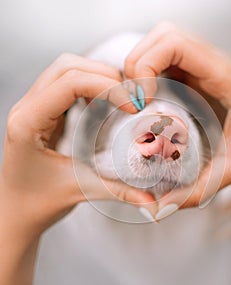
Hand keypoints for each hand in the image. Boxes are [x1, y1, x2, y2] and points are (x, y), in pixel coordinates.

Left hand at [0, 53, 153, 242]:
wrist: (17, 209)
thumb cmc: (37, 201)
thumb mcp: (80, 191)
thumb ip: (119, 191)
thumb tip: (151, 200)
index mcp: (29, 123)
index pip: (69, 84)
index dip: (106, 87)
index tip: (131, 105)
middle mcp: (27, 109)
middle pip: (67, 67)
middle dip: (104, 76)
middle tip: (129, 97)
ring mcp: (34, 108)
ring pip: (65, 70)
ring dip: (97, 76)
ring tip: (119, 96)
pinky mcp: (43, 112)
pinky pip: (66, 84)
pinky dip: (89, 85)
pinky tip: (102, 102)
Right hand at [124, 22, 230, 212]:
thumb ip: (196, 191)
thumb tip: (159, 207)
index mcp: (225, 77)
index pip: (176, 44)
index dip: (146, 65)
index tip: (141, 100)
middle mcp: (212, 64)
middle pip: (162, 37)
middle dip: (136, 63)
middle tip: (134, 101)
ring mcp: (201, 68)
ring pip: (159, 44)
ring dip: (139, 66)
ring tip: (137, 100)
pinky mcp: (193, 76)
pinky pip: (163, 60)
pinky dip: (145, 73)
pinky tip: (146, 99)